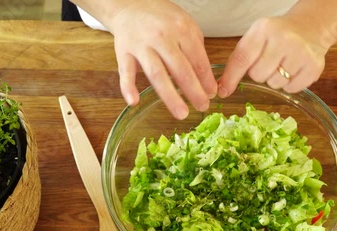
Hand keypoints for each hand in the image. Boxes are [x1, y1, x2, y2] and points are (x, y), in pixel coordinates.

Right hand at [109, 0, 216, 118]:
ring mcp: (142, 45)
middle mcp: (162, 37)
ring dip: (170, 96)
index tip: (212, 94)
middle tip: (202, 106)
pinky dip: (128, 87)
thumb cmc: (161, 18)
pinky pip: (125, 71)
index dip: (206, 79)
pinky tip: (134, 101)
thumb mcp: (185, 25)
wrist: (130, 5)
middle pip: (180, 69)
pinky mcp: (124, 51)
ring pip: (157, 73)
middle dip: (194, 91)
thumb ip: (196, 50)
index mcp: (181, 29)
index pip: (197, 59)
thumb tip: (207, 80)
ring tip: (181, 113)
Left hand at [218, 14, 327, 96]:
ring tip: (283, 64)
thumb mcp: (256, 37)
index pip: (242, 58)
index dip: (231, 77)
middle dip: (260, 74)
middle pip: (258, 75)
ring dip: (275, 79)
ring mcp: (301, 53)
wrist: (310, 28)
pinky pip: (291, 89)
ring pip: (275, 84)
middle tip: (269, 62)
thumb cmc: (278, 35)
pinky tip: (293, 70)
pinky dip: (289, 85)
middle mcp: (283, 39)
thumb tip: (222, 88)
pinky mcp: (314, 67)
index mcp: (264, 30)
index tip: (223, 91)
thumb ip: (238, 59)